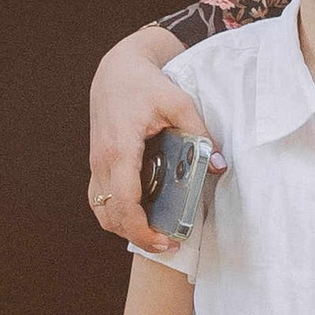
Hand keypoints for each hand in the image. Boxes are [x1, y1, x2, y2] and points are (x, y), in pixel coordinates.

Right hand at [89, 34, 222, 250]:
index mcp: (119, 148)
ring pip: (102, 212)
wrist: (115, 71)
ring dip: (125, 229)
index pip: (124, 201)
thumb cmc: (144, 84)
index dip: (141, 228)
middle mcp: (101, 161)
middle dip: (138, 236)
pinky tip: (140, 217)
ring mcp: (95, 164)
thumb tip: (219, 164)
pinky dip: (116, 215)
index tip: (165, 240)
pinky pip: (100, 201)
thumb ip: (199, 133)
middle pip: (111, 215)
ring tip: (155, 234)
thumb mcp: (178, 102)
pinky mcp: (96, 165)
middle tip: (169, 243)